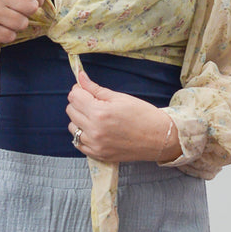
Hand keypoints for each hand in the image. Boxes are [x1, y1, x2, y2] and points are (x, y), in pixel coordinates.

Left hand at [66, 67, 181, 162]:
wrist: (159, 138)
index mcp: (100, 112)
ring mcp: (95, 144)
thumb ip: (96, 88)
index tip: (87, 90)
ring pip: (72, 128)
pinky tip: (94, 130)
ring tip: (95, 118)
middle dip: (79, 104)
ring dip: (79, 120)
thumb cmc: (143, 115)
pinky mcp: (97, 154)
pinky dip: (82, 135)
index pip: (74, 97)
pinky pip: (78, 143)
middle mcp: (94, 130)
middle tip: (93, 103)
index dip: (79, 90)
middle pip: (71, 111)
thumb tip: (80, 77)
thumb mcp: (120, 97)